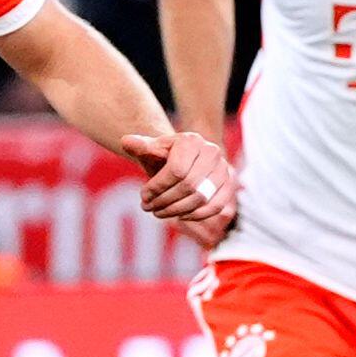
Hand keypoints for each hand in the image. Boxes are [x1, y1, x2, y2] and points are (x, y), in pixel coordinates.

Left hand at [121, 130, 238, 243]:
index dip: (157, 187)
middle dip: (165, 201)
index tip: (143, 196)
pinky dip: (196, 215)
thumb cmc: (163, 156)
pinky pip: (215, 207)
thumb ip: (139, 145)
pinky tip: (179, 217)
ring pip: (201, 198)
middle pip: (188, 186)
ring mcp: (224, 169)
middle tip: (149, 208)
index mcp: (191, 140)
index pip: (176, 170)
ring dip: (177, 211)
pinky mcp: (229, 185)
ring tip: (159, 213)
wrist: (184, 159)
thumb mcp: (150, 150)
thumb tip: (126, 141)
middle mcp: (212, 152)